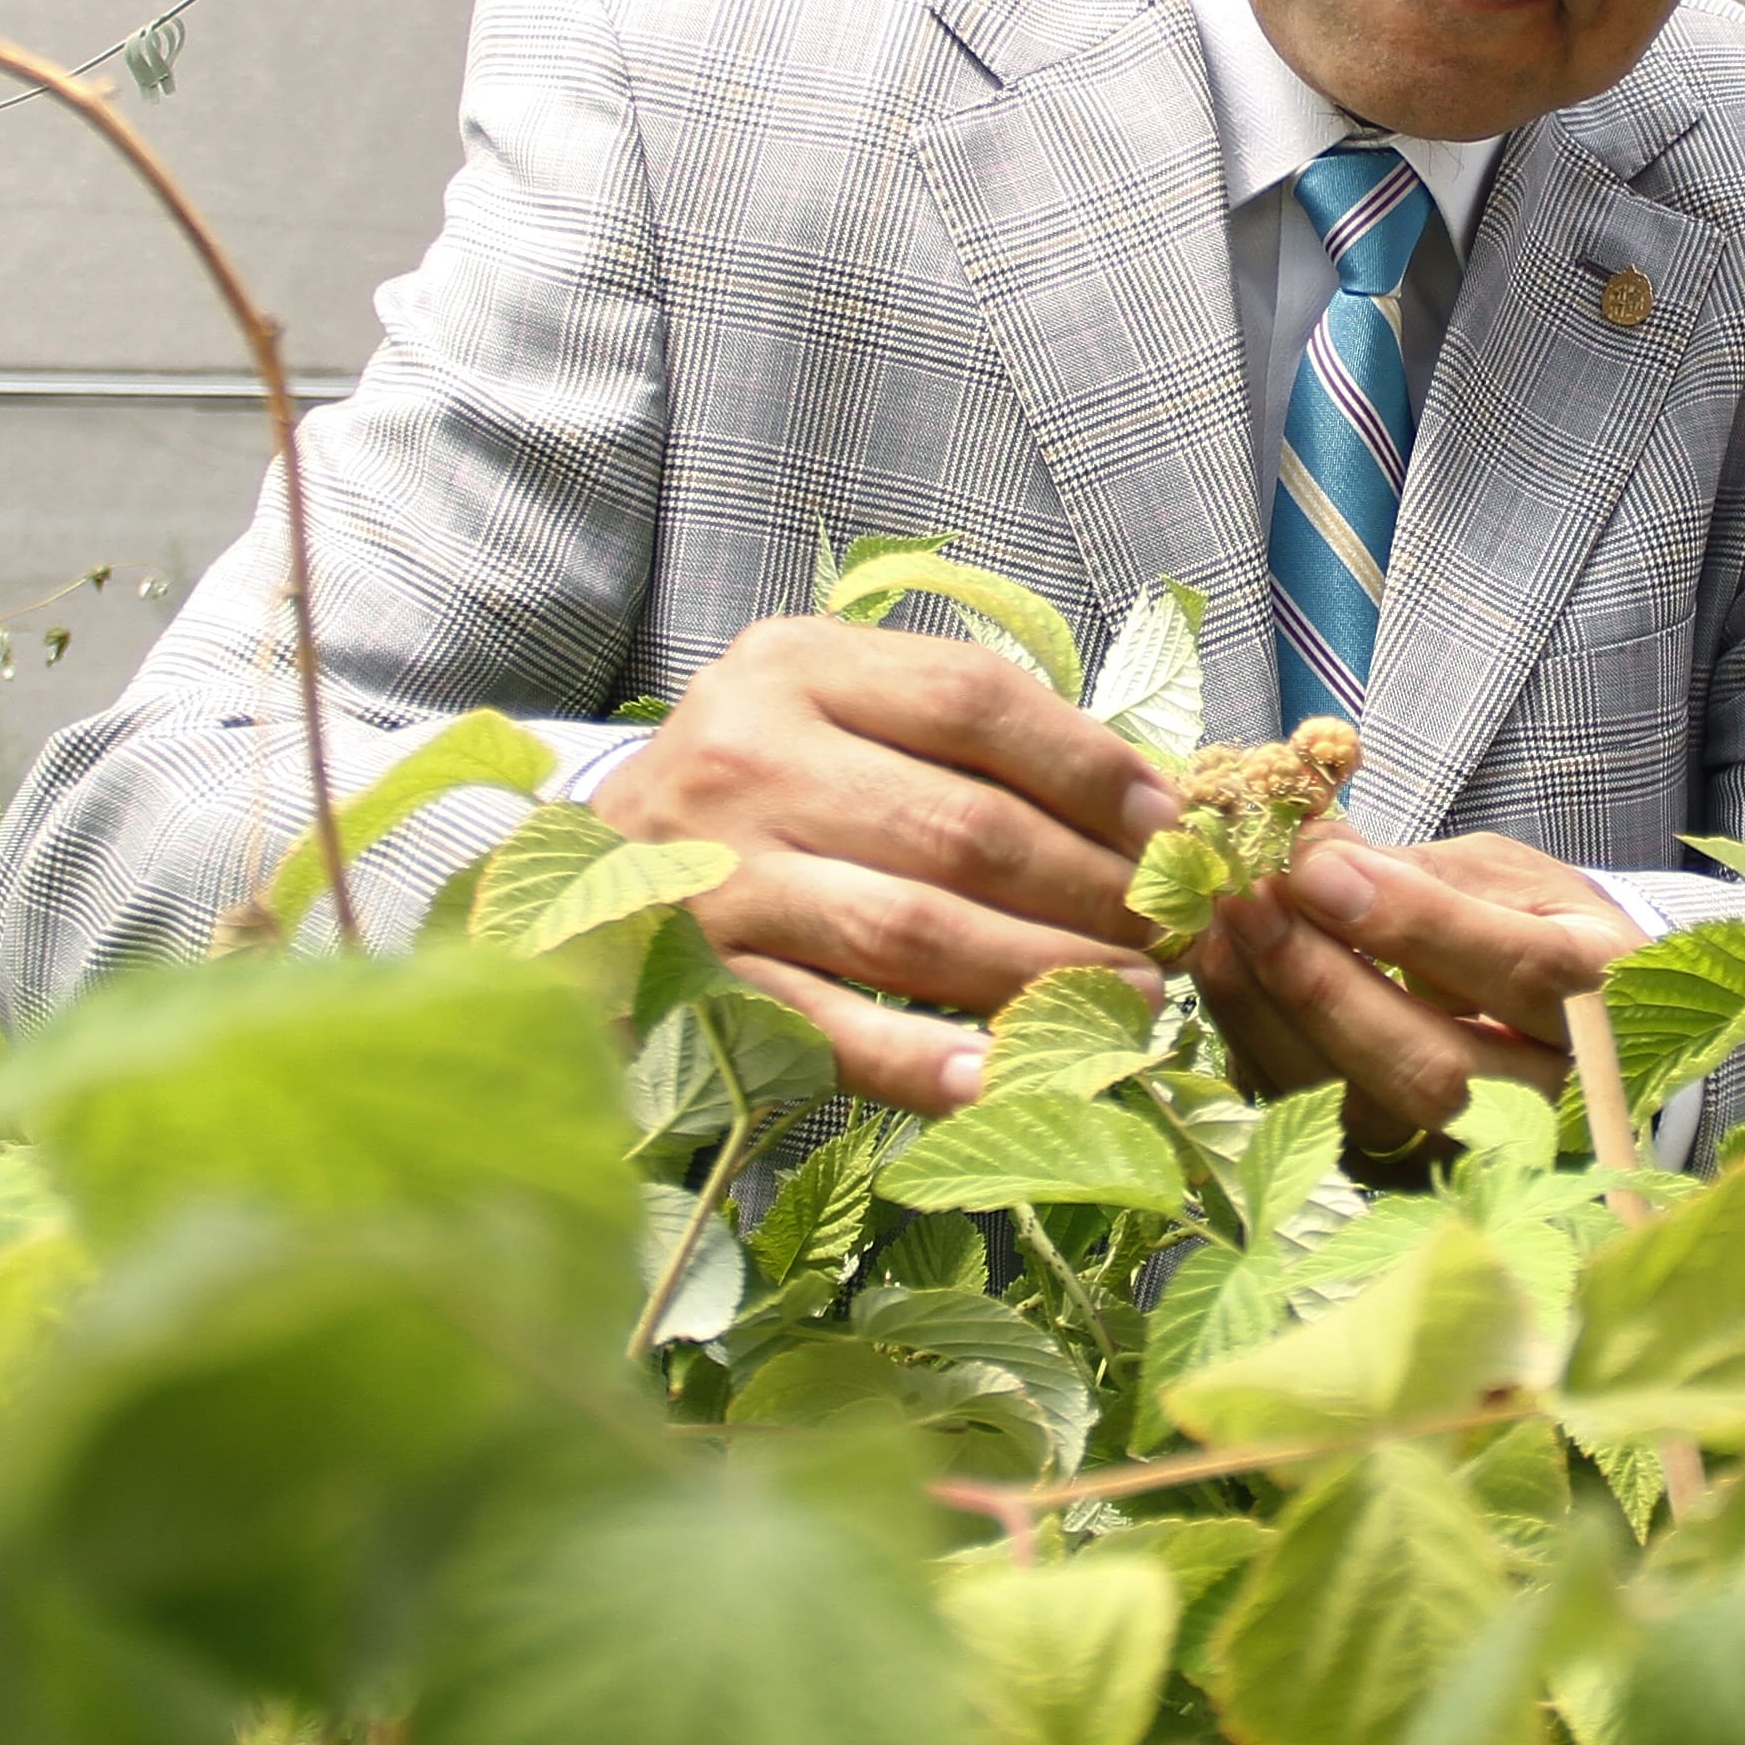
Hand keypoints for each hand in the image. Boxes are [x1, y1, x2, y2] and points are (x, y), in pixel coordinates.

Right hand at [591, 617, 1183, 1112]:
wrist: (573, 877)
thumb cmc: (750, 787)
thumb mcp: (826, 706)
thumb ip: (955, 731)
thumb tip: (1140, 804)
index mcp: (794, 666)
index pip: (975, 702)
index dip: (1093, 769)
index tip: (1169, 828)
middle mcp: (747, 759)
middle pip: (964, 828)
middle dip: (1093, 889)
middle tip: (1170, 932)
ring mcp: (716, 877)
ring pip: (914, 932)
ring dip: (1043, 973)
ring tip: (1132, 998)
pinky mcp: (697, 986)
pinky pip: (835, 1032)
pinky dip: (929, 1064)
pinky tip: (1012, 1079)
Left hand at [1194, 828, 1640, 1160]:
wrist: (1566, 1036)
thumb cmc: (1537, 933)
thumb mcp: (1507, 878)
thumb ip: (1420, 873)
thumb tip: (1310, 853)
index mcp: (1609, 1000)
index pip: (1523, 972)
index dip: (1414, 922)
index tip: (1319, 866)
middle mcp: (1557, 1103)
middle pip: (1436, 1071)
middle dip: (1324, 984)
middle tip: (1248, 901)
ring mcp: (1479, 1157)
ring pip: (1366, 1116)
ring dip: (1274, 1021)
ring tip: (1220, 934)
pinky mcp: (1405, 1178)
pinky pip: (1317, 1133)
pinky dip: (1260, 1054)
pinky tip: (1229, 983)